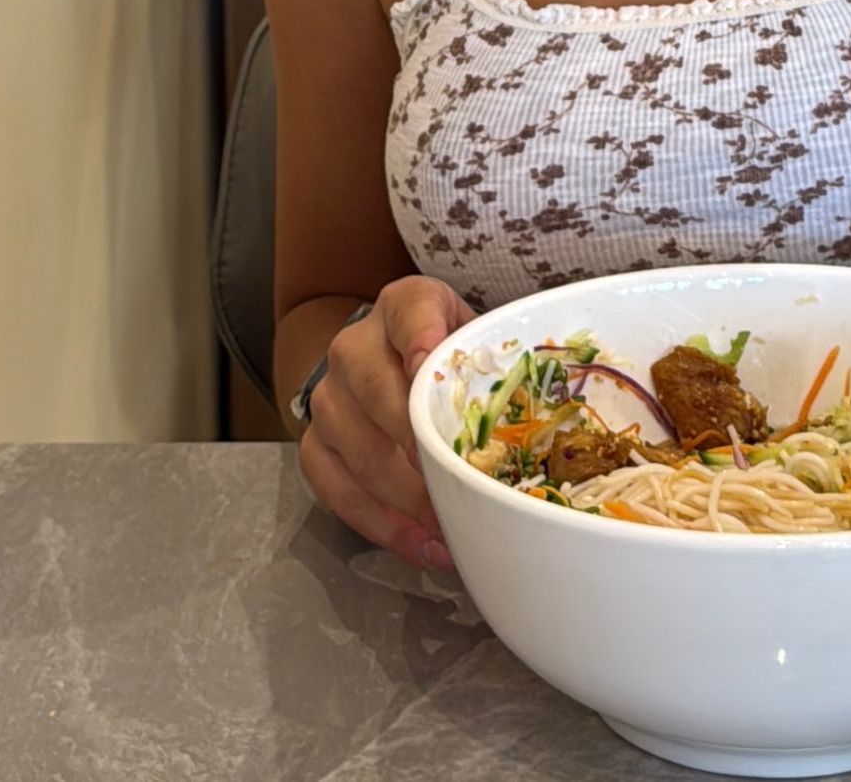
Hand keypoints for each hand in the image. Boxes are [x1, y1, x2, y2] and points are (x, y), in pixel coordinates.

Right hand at [298, 275, 475, 572]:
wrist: (389, 362)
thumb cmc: (449, 359)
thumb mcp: (473, 341)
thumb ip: (492, 364)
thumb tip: (535, 417)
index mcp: (403, 307)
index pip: (409, 312)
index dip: (421, 339)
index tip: (430, 366)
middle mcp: (354, 347)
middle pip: (377, 391)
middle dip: (418, 444)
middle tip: (457, 484)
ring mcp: (328, 397)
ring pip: (357, 449)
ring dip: (406, 498)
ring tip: (449, 528)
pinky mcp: (315, 444)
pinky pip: (336, 489)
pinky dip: (382, 525)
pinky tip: (421, 544)